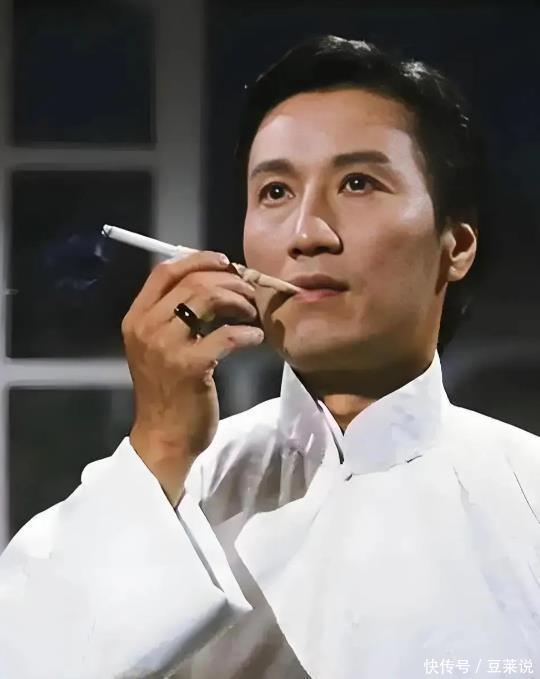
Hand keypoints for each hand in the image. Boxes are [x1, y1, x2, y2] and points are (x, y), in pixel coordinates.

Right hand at [121, 251, 263, 504]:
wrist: (163, 438)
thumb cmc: (167, 392)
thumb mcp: (159, 348)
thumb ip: (175, 316)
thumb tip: (214, 282)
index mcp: (136, 318)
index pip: (164, 270)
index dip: (198, 259)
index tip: (226, 262)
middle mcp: (146, 326)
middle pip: (193, 281)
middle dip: (229, 281)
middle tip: (251, 292)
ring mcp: (166, 346)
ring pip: (208, 299)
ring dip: (239, 301)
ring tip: (252, 314)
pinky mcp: (190, 366)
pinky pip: (227, 335)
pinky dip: (247, 334)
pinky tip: (255, 340)